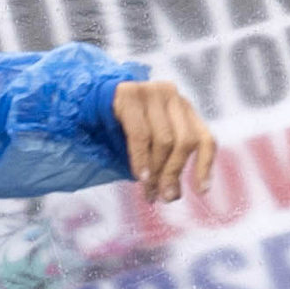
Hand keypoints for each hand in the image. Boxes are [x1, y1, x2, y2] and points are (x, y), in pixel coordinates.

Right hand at [111, 79, 215, 202]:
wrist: (84, 100)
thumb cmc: (117, 128)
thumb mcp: (148, 144)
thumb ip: (161, 162)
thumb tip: (172, 194)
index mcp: (183, 108)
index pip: (204, 138)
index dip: (205, 166)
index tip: (201, 191)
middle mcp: (173, 95)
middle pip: (185, 142)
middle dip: (173, 173)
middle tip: (164, 197)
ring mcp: (152, 91)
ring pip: (164, 141)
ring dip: (155, 172)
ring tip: (147, 191)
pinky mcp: (130, 93)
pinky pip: (140, 135)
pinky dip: (141, 159)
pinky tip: (139, 176)